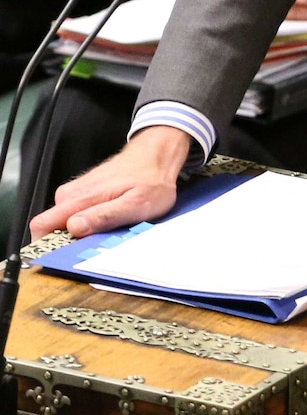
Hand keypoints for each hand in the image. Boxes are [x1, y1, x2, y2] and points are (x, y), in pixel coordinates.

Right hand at [29, 125, 189, 240]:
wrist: (157, 155)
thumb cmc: (150, 179)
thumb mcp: (135, 204)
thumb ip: (104, 216)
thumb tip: (73, 227)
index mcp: (79, 198)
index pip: (41, 226)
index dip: (46, 247)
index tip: (66, 259)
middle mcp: (71, 194)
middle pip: (51, 229)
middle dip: (69, 244)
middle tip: (100, 245)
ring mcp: (77, 193)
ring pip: (65, 224)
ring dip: (82, 235)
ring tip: (111, 232)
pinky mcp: (85, 194)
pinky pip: (76, 216)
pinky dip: (90, 225)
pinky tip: (111, 222)